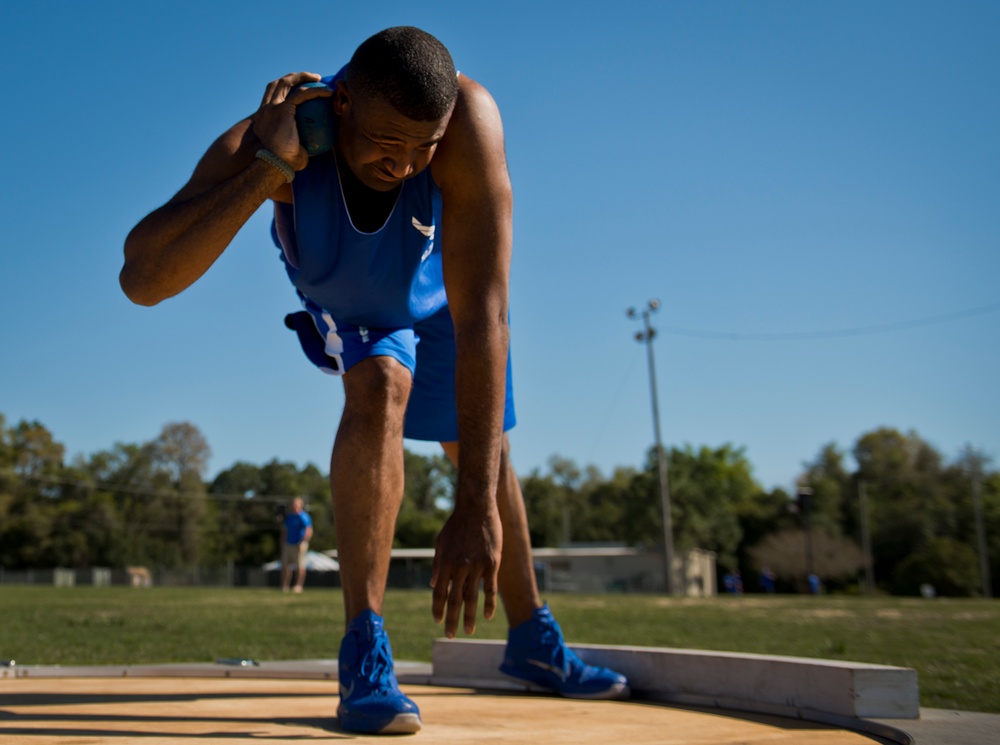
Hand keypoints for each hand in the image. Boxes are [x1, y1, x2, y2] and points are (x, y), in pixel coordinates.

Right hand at [251, 72, 332, 169]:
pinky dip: (316, 91)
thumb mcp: (292, 148)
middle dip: (294, 77)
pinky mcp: (282, 109)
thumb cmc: (286, 164)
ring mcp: (271, 108)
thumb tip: (317, 141)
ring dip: (303, 77)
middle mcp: (264, 110)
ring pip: (286, 82)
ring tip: (319, 79)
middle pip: (276, 84)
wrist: (277, 165)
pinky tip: (328, 93)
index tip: (300, 89)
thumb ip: (300, 140)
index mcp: (263, 118)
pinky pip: (302, 95)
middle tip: (312, 80)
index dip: (285, 88)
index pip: (272, 96)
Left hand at [431, 501, 501, 637]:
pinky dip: (488, 604)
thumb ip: (437, 564)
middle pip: (455, 600)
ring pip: (472, 597)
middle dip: (452, 620)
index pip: (440, 593)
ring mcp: (477, 566)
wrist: (477, 507)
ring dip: (469, 616)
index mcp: (445, 563)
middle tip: (451, 636)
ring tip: (468, 631)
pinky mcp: (492, 563)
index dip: (438, 609)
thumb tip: (434, 585)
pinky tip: (487, 616)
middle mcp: (460, 567)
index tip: (438, 622)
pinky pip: (490, 588)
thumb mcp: (441, 542)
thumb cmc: (456, 524)